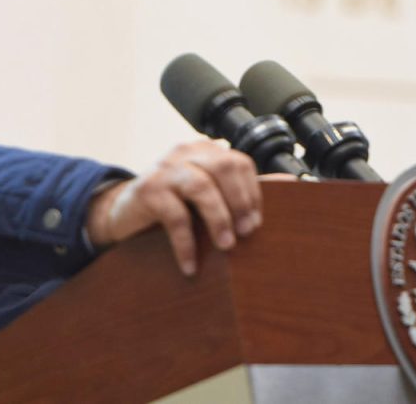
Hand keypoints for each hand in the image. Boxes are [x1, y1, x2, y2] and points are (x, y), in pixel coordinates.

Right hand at [84, 141, 261, 275]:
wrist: (123, 213)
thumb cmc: (173, 203)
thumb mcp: (208, 193)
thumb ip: (243, 188)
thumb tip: (292, 183)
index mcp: (205, 150)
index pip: (239, 161)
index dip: (252, 192)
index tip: (256, 222)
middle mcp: (186, 153)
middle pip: (224, 166)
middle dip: (240, 201)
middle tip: (246, 232)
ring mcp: (165, 169)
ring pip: (201, 185)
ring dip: (218, 218)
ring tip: (226, 246)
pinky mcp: (147, 190)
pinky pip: (174, 215)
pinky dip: (186, 243)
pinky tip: (191, 265)